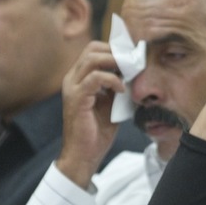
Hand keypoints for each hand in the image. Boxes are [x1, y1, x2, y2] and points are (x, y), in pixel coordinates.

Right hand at [55, 41, 124, 187]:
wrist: (84, 156)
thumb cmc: (96, 133)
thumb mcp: (110, 104)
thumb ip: (116, 87)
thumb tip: (133, 73)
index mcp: (78, 79)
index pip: (94, 51)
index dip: (115, 50)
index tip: (134, 56)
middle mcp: (72, 79)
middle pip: (92, 49)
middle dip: (116, 52)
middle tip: (134, 62)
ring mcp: (72, 88)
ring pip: (92, 58)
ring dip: (115, 62)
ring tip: (129, 72)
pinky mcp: (76, 99)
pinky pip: (95, 78)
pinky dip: (112, 80)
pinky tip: (122, 89)